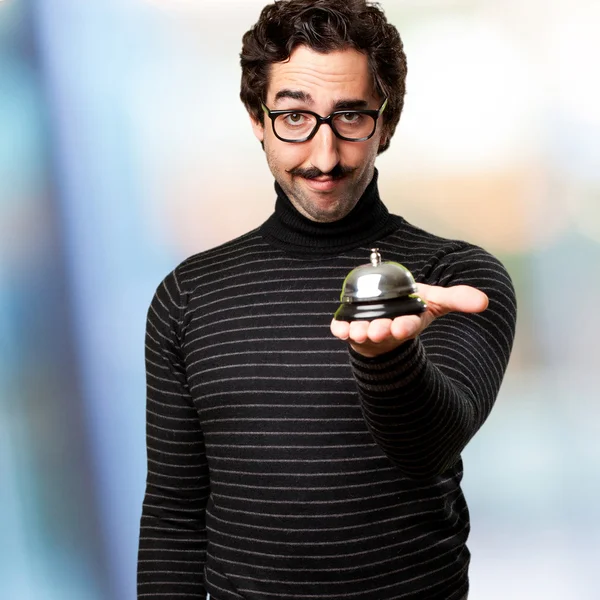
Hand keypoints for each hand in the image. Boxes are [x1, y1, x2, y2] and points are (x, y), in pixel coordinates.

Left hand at [330, 284, 488, 357]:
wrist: (389, 316)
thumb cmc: (411, 309)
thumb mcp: (435, 301)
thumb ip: (456, 299)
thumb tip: (484, 302)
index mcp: (407, 323)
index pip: (408, 326)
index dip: (406, 326)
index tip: (403, 327)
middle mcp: (387, 329)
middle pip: (384, 331)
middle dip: (381, 331)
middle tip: (377, 330)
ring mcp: (368, 330)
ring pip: (362, 333)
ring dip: (359, 332)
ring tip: (357, 331)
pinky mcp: (351, 328)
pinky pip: (343, 330)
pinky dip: (339, 329)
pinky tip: (338, 328)